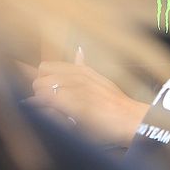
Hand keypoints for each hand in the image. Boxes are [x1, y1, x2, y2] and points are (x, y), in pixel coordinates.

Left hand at [29, 47, 148, 147]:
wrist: (131, 118)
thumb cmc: (116, 104)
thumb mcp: (100, 80)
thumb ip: (84, 66)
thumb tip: (79, 50)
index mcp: (80, 70)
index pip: (45, 66)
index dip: (42, 80)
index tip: (47, 92)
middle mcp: (75, 75)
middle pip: (39, 76)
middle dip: (38, 90)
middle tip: (48, 104)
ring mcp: (74, 87)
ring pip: (40, 87)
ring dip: (39, 100)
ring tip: (51, 111)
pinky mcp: (73, 102)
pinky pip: (46, 100)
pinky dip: (42, 107)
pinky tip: (49, 114)